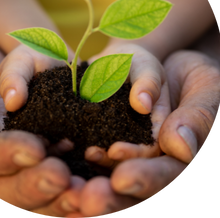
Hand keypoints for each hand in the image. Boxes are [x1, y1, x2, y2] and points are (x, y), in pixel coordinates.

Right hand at [0, 42, 85, 216]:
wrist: (7, 72)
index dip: (3, 155)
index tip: (34, 147)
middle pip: (3, 191)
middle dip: (31, 186)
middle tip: (60, 177)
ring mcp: (14, 172)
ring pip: (30, 201)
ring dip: (56, 201)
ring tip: (80, 192)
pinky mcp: (39, 167)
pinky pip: (51, 193)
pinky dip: (69, 197)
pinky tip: (87, 192)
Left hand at [72, 49, 219, 216]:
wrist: (160, 67)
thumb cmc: (191, 76)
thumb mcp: (207, 87)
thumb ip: (199, 117)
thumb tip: (180, 147)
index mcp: (184, 159)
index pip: (169, 177)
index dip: (148, 180)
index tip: (122, 178)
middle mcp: (156, 164)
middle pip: (137, 192)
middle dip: (114, 198)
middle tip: (90, 199)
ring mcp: (131, 155)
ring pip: (113, 180)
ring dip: (91, 184)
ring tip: (71, 185)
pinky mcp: (108, 141)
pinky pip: (96, 158)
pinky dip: (80, 163)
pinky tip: (64, 163)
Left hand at [84, 43, 170, 168]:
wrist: (114, 59)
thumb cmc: (136, 62)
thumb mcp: (146, 66)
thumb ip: (149, 83)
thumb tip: (143, 104)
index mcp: (155, 125)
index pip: (151, 148)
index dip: (135, 154)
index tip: (115, 150)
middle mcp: (135, 134)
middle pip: (127, 158)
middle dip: (109, 161)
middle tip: (90, 154)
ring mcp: (115, 133)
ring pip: (106, 153)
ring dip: (93, 155)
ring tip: (74, 147)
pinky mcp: (96, 128)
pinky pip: (89, 139)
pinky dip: (78, 140)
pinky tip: (64, 138)